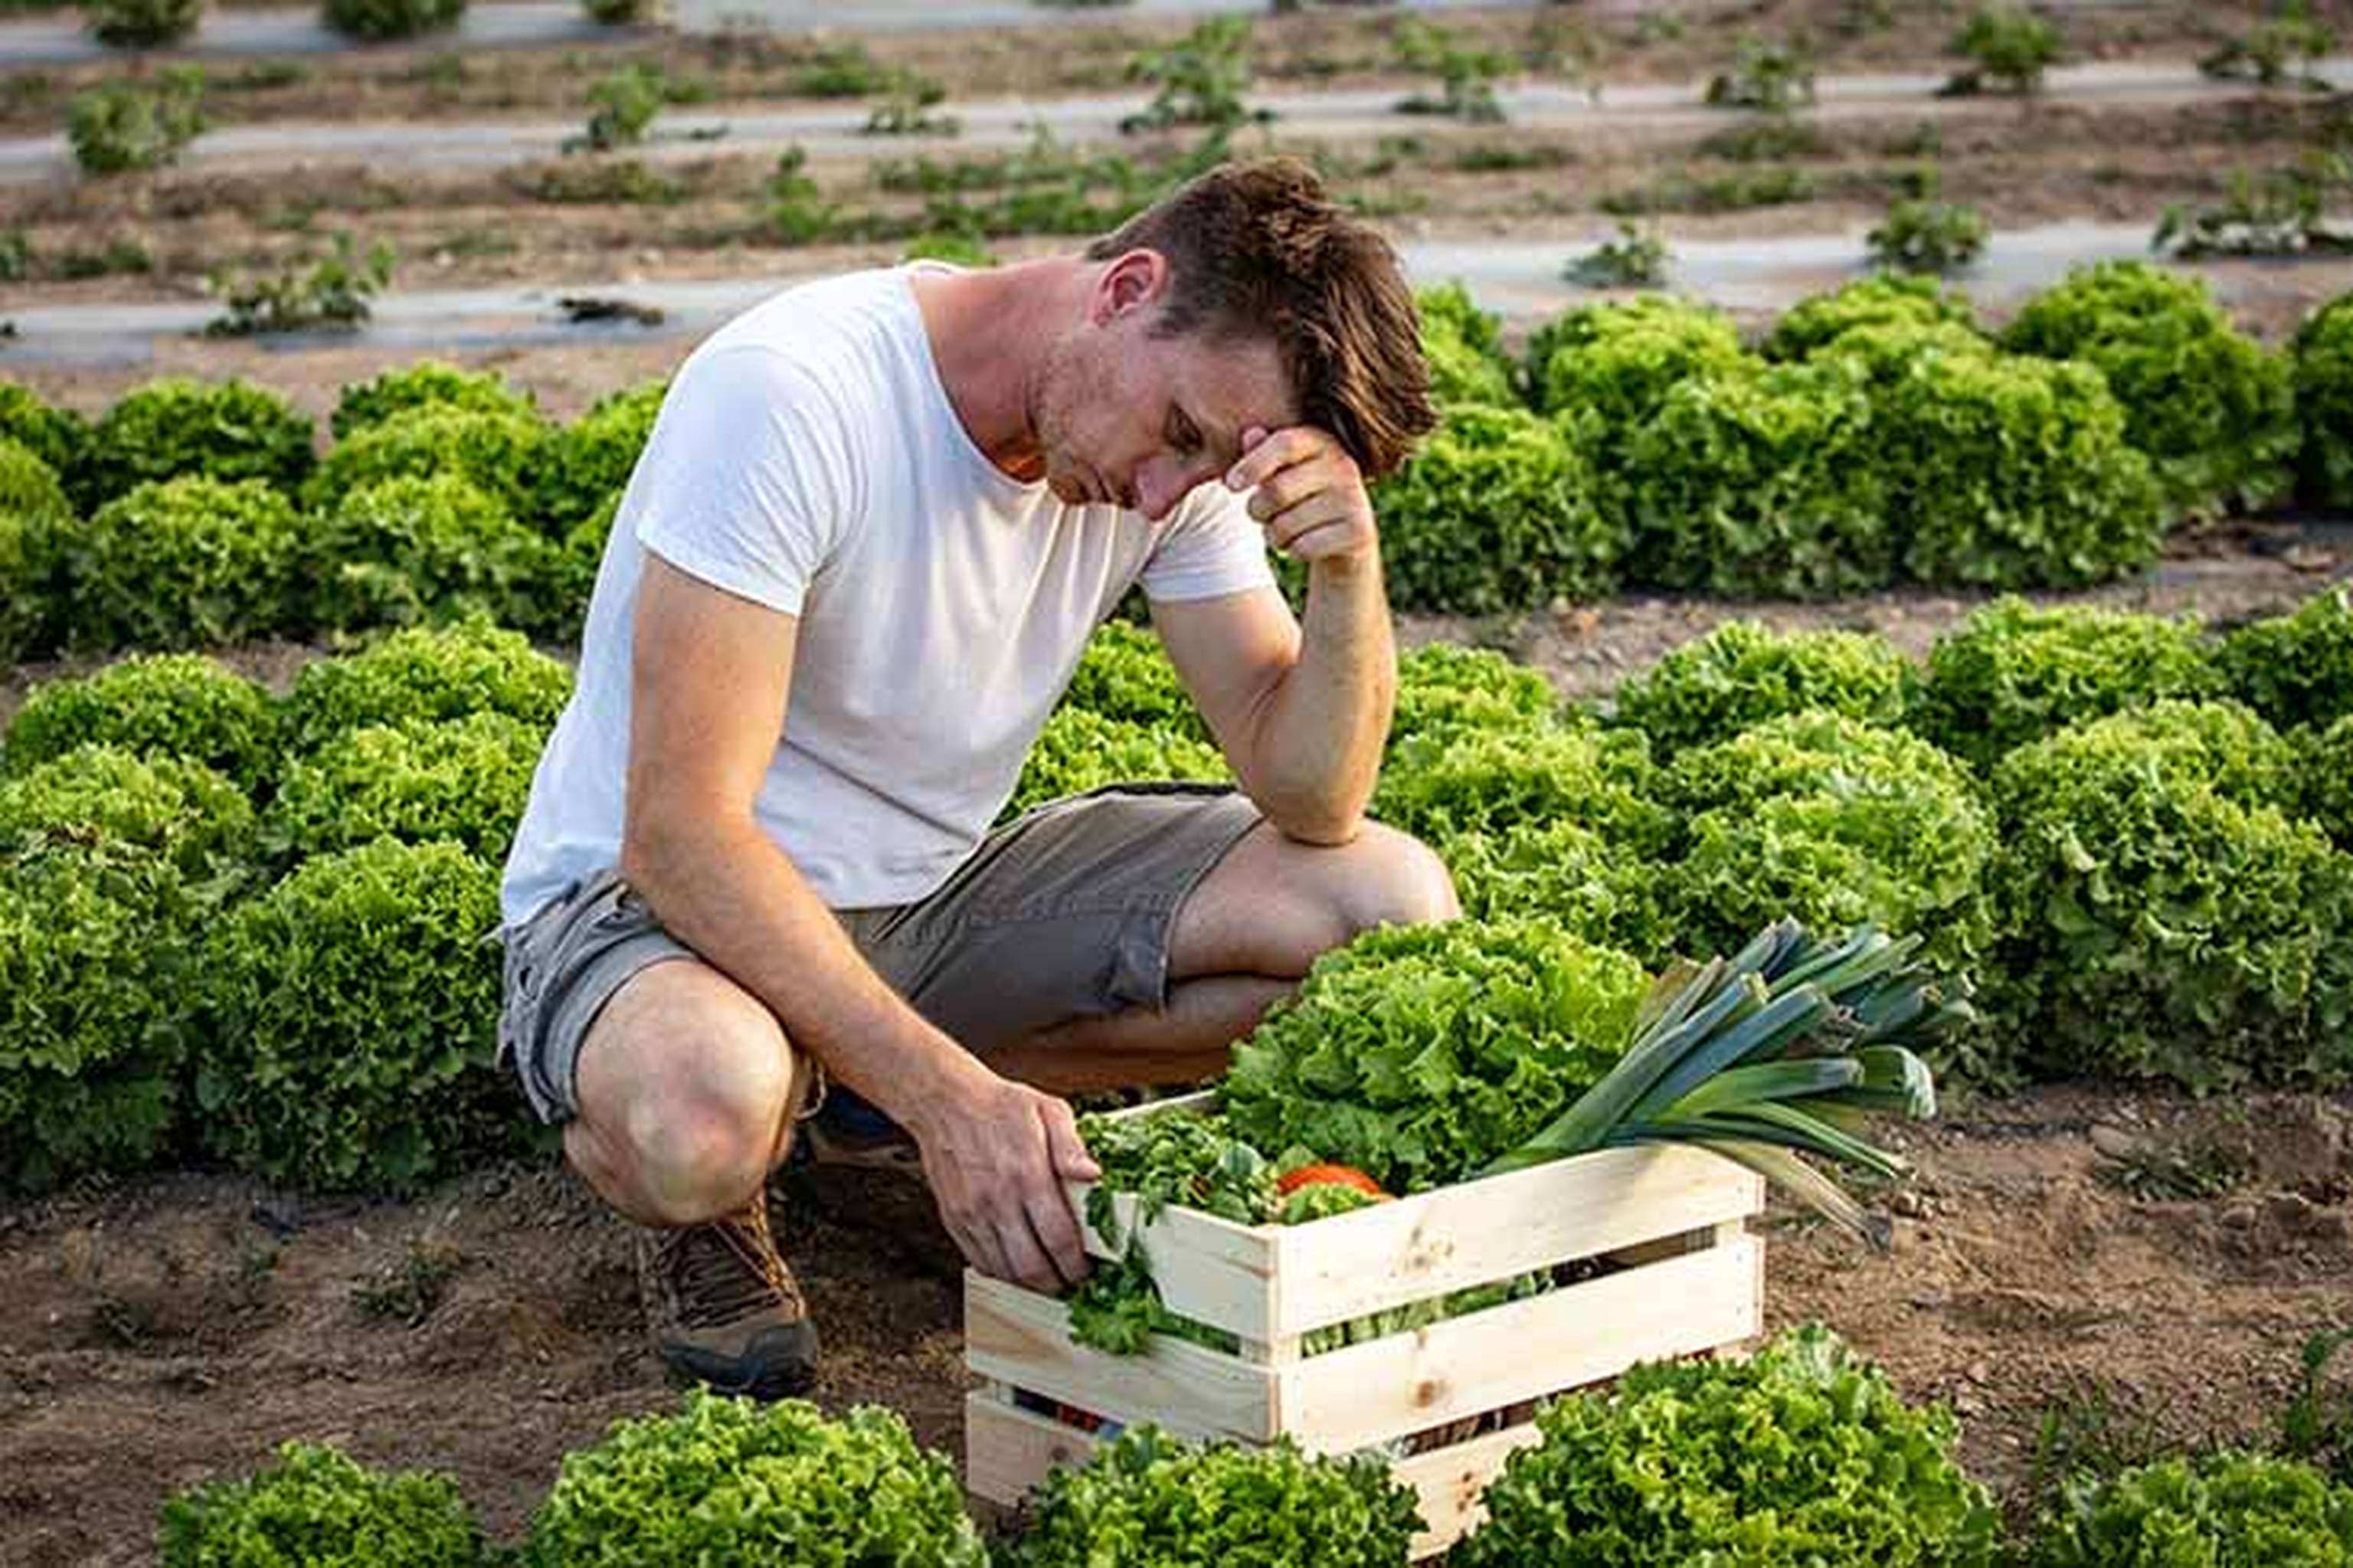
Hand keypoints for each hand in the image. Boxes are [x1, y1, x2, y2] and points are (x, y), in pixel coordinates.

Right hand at [907, 1073, 1100, 1291]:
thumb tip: (1093, 1174)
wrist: (946, 1102)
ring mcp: (972, 1213)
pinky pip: (979, 1261)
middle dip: (1056, 1283)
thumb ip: (1072, 1145)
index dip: (1076, 1265)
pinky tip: (1017, 1264)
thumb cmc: (999, 1105)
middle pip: (1031, 1266)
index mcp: (1027, 1174)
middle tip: (1070, 1281)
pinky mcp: (954, 1219)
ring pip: (1004, 1271)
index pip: (1058, 1238)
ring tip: (1047, 1277)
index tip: (1086, 1269)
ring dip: (1030, 1283)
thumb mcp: (1048, 1109)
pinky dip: (1002, 1272)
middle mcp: (998, 1200)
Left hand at [1226, 425, 1378, 564]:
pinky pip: (1303, 547)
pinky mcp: (1358, 532)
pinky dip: (1294, 552)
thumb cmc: (1302, 500)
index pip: (1284, 444)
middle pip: (1277, 490)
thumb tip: (1250, 433)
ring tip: (1286, 530)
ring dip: (1273, 535)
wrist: (1345, 543)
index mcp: (1322, 442)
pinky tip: (1305, 545)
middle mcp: (1343, 466)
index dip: (1252, 464)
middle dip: (1257, 510)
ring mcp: (1354, 499)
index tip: (1230, 485)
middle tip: (1259, 514)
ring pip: (1286, 525)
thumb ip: (1263, 454)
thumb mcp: (1281, 473)